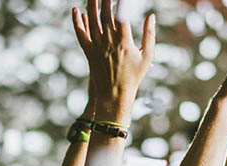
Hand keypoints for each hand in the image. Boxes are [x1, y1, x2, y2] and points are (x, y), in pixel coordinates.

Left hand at [71, 0, 154, 121]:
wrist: (114, 95)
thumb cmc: (133, 77)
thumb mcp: (147, 57)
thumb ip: (149, 35)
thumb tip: (151, 16)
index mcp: (125, 42)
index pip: (122, 14)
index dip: (122, 2)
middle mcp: (109, 42)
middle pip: (106, 14)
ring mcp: (97, 47)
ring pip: (92, 20)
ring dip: (92, 4)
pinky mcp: (88, 52)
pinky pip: (81, 34)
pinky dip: (77, 22)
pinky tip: (75, 10)